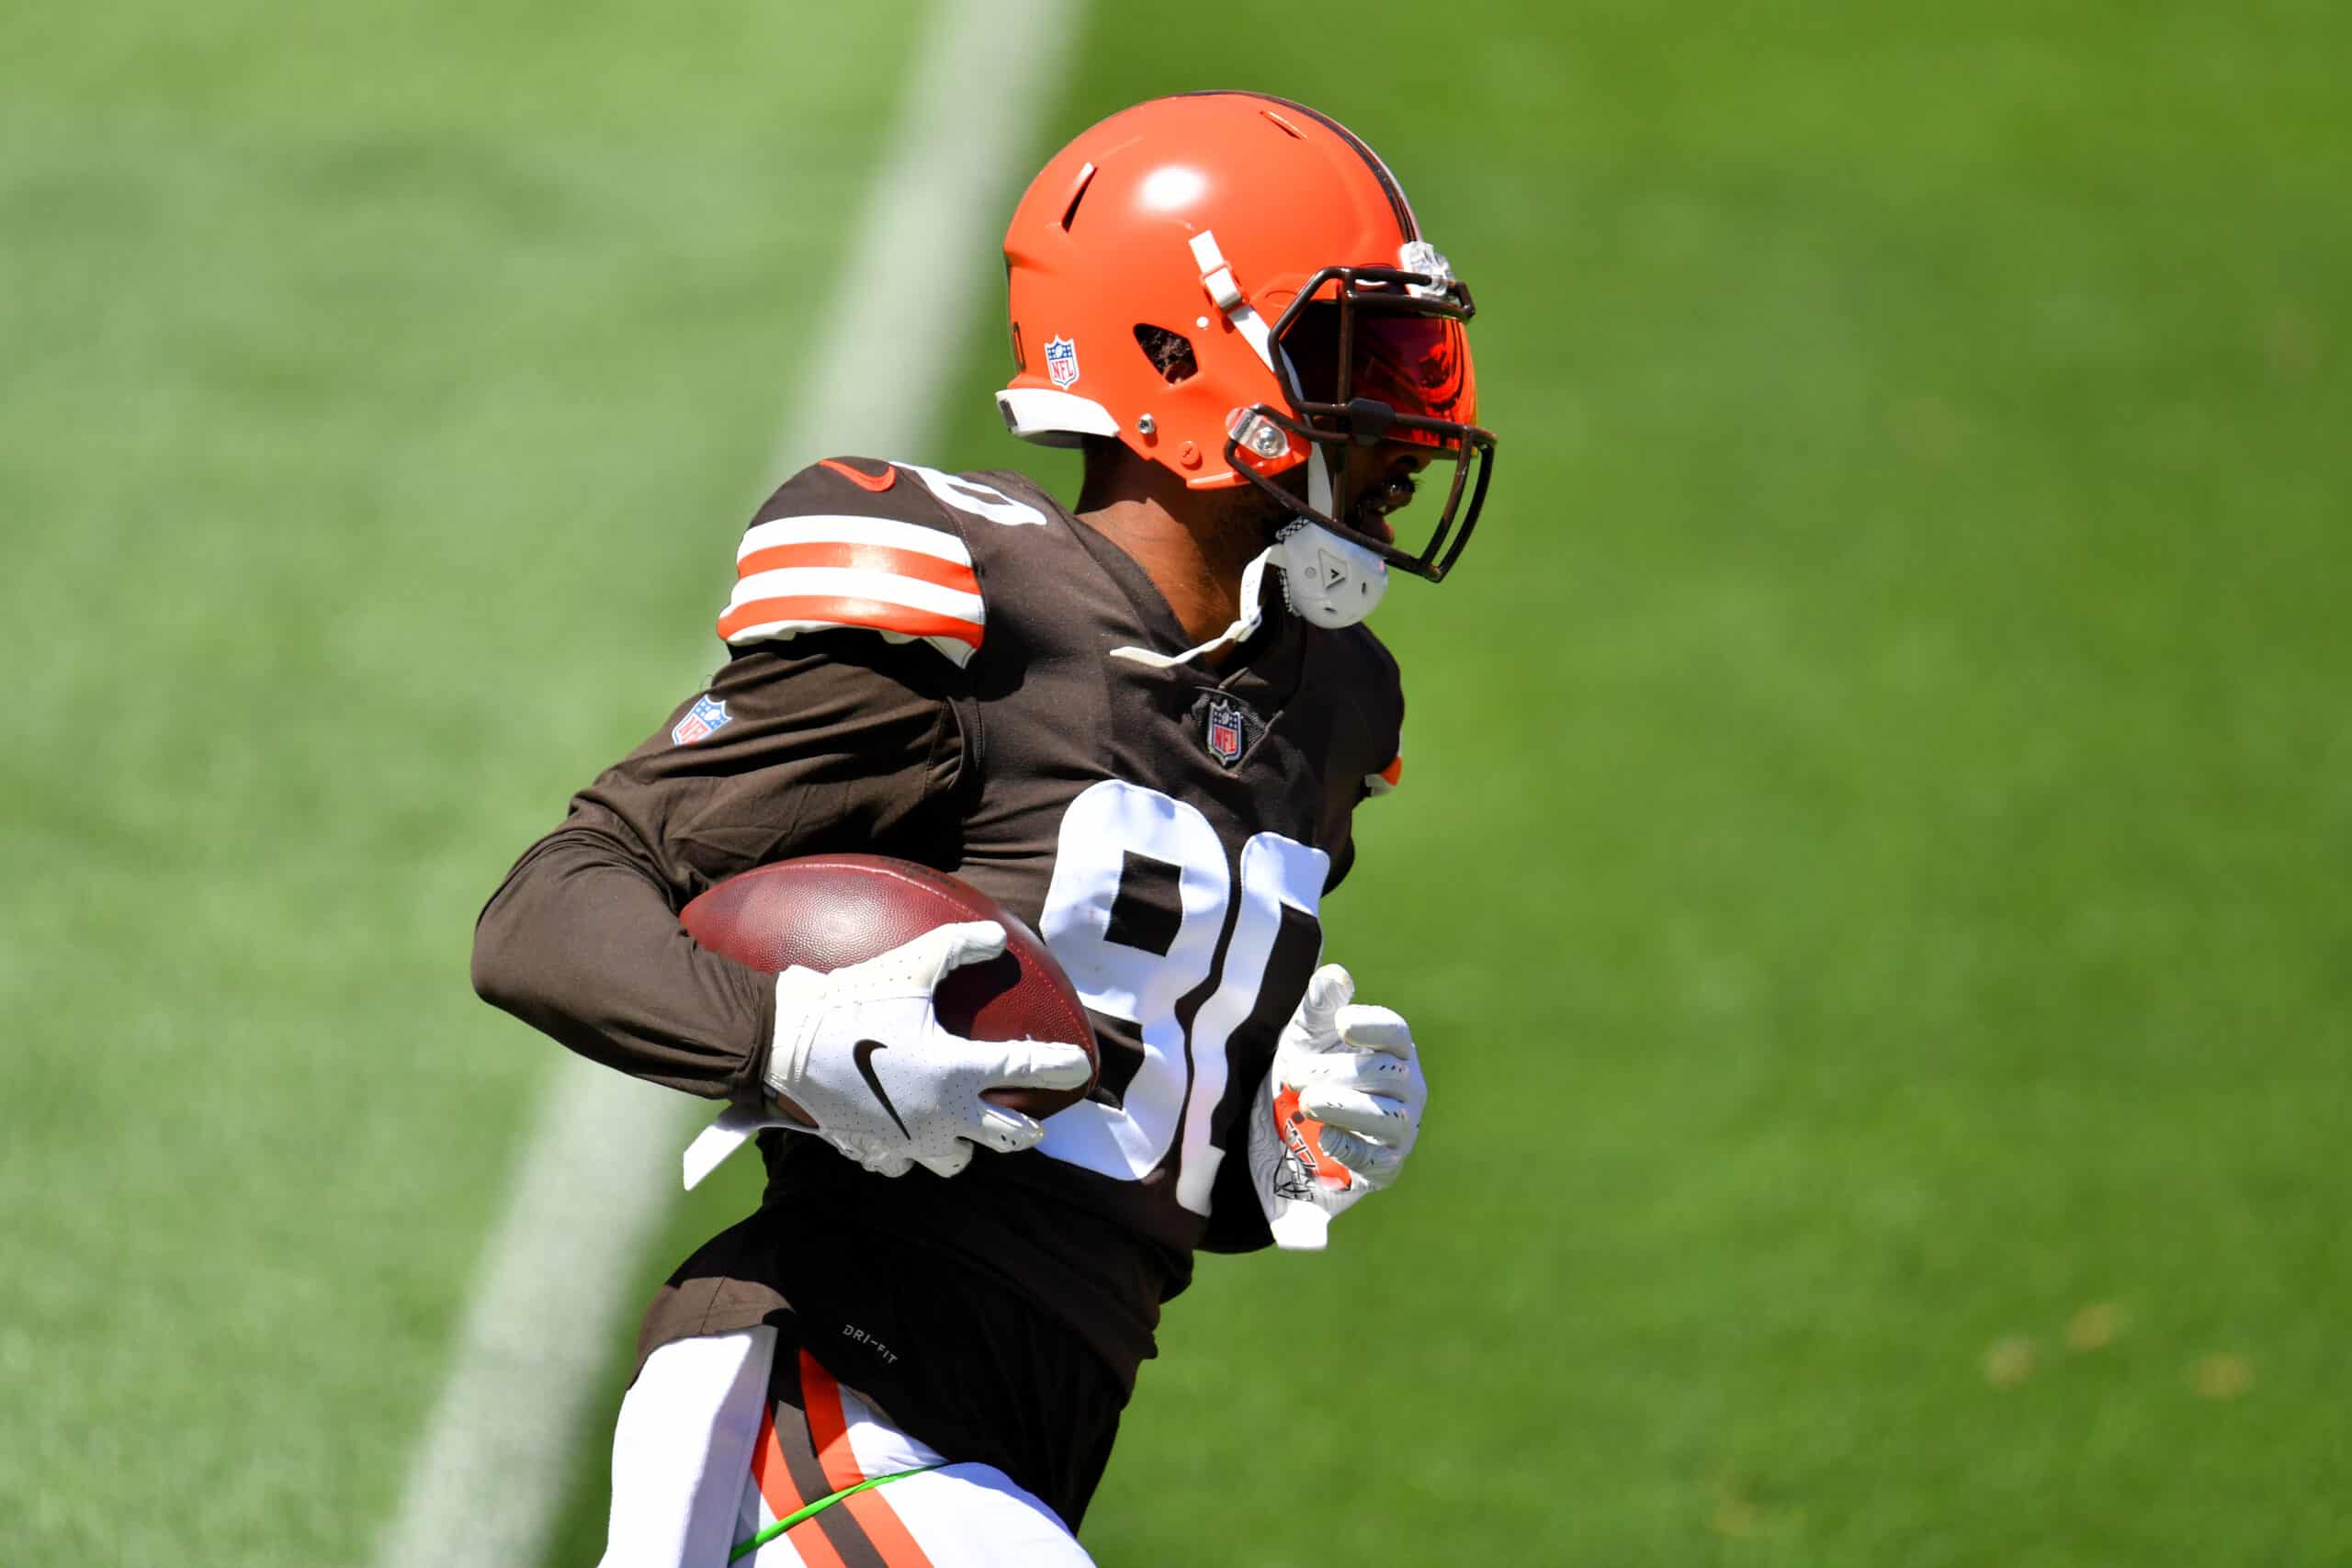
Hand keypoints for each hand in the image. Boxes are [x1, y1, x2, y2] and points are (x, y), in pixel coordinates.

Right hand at [764, 922, 1094, 1177]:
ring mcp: (907, 1140)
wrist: (783, 1045)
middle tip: (1033, 1122)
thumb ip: (958, 947)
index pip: (1027, 1072)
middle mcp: (941, 1114)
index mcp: (957, 1071)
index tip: (1079, 1068)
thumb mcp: (909, 965)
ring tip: (964, 1128)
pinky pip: (902, 1165)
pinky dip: (909, 1154)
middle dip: (1025, 1130)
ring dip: (966, 1146)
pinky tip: (906, 1135)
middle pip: (1007, 1138)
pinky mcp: (873, 1151)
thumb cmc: (851, 1002)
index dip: (1060, 1068)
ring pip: (955, 1161)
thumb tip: (998, 937)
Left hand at [1247, 963, 1426, 1248]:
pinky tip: (1323, 1137)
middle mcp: (1407, 1088)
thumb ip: (1319, 1004)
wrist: (1287, 1132)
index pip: (1396, 1032)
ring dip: (1344, 1107)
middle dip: (1334, 1072)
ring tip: (1307, 1103)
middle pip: (1385, 1073)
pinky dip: (1350, 1148)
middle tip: (1293, 1076)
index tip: (1340, 1023)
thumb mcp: (1305, 1035)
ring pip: (1386, 1116)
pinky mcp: (1385, 1167)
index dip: (1372, 1025)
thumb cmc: (1306, 1070)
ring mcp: (1400, 1130)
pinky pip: (1377, 1160)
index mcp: (1393, 1049)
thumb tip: (1336, 974)